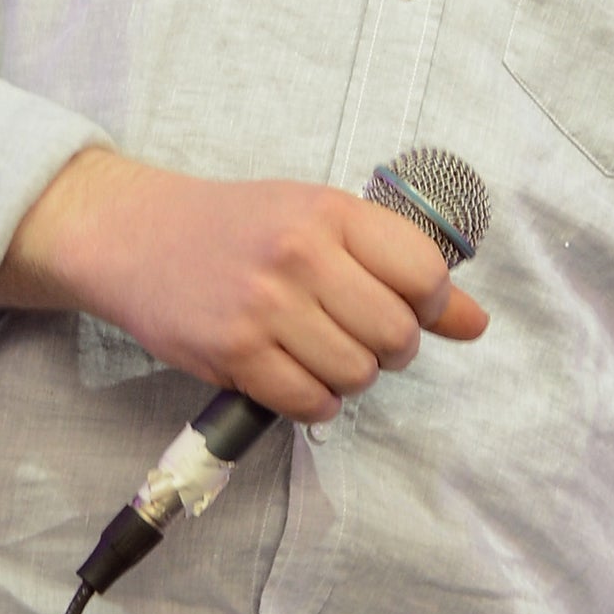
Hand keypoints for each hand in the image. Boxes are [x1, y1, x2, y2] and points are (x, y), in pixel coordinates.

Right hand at [0, 149, 488, 420]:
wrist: (138, 235)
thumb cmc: (240, 226)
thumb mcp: (319, 220)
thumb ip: (398, 265)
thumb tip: (475, 322)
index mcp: (330, 211)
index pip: (423, 273)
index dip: (431, 304)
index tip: (409, 307)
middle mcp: (301, 254)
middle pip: (395, 334)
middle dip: (392, 349)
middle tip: (363, 336)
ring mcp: (265, 306)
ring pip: (356, 374)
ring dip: (352, 377)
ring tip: (323, 351)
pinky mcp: (233, 353)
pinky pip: (310, 403)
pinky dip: (317, 401)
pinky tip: (298, 375)